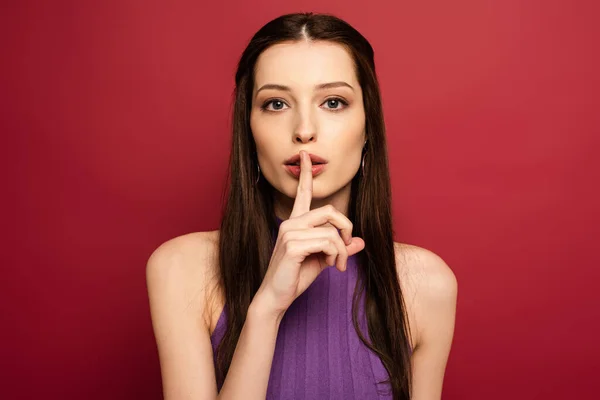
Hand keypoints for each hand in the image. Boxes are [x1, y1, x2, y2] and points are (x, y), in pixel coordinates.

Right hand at [253, 150, 365, 318]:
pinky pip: (328, 242)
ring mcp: (289, 233)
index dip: (305, 174)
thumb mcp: (323, 261)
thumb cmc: (294, 279)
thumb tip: (360, 241)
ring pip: (332, 231)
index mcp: (295, 223)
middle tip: (347, 248)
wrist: (275, 298)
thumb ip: (339, 248)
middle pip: (330, 211)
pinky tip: (332, 267)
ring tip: (338, 265)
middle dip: (346, 228)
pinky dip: (337, 255)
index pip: (302, 194)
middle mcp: (291, 223)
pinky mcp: (292, 246)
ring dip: (342, 251)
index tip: (305, 156)